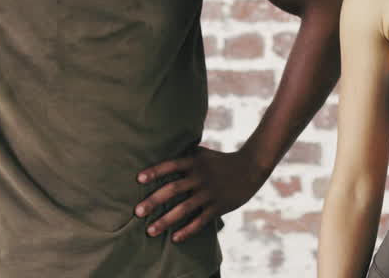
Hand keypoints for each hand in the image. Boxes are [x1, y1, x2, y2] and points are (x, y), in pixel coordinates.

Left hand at [134, 145, 267, 242]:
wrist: (251, 166)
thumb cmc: (221, 160)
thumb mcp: (203, 153)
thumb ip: (184, 155)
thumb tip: (161, 150)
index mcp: (195, 162)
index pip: (172, 165)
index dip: (156, 171)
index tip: (139, 179)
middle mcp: (201, 177)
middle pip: (174, 189)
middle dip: (154, 201)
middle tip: (137, 211)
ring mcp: (210, 192)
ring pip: (185, 208)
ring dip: (166, 220)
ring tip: (150, 230)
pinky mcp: (219, 206)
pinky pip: (201, 220)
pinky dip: (188, 230)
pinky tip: (175, 238)